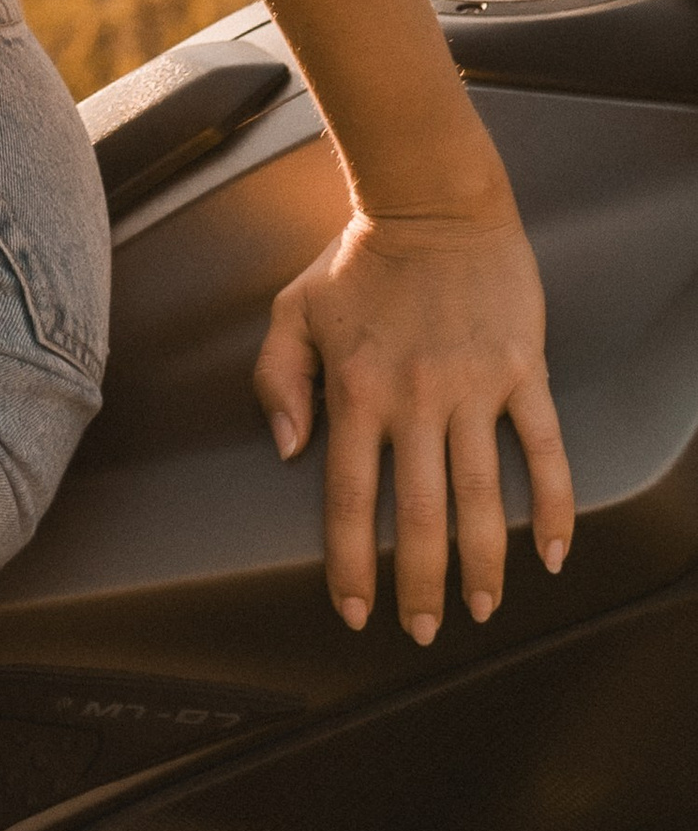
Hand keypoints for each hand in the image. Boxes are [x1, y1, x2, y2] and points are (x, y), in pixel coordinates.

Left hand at [254, 203, 573, 637]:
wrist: (431, 200)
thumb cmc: (358, 259)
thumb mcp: (293, 310)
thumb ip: (278, 380)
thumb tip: (287, 451)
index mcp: (356, 391)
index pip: (351, 500)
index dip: (352, 564)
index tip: (354, 611)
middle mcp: (415, 399)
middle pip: (420, 515)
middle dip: (421, 584)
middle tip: (425, 630)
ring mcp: (474, 388)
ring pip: (481, 496)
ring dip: (484, 562)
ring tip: (483, 608)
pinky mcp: (522, 372)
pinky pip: (542, 451)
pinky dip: (551, 505)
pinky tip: (551, 552)